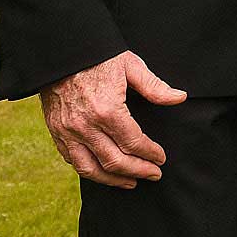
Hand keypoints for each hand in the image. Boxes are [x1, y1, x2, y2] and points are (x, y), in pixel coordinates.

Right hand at [39, 51, 185, 187]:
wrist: (63, 53)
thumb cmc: (100, 57)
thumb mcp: (131, 66)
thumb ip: (155, 86)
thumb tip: (180, 98)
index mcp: (108, 110)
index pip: (134, 142)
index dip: (150, 153)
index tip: (161, 158)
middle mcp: (86, 126)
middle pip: (114, 161)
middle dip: (137, 171)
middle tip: (153, 175)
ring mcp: (68, 132)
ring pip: (91, 169)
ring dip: (112, 180)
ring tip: (130, 183)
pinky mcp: (56, 133)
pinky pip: (72, 160)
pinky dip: (89, 170)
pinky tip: (103, 171)